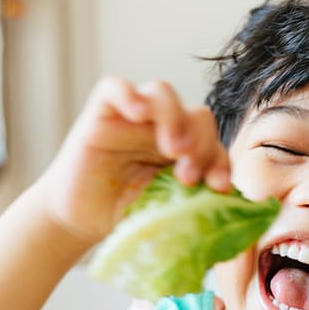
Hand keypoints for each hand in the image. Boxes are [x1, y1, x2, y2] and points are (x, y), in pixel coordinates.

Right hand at [39, 76, 230, 245]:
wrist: (77, 221)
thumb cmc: (122, 216)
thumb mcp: (165, 213)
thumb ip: (194, 204)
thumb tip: (231, 207)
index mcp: (185, 151)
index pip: (213, 143)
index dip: (221, 161)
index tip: (218, 187)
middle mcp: (162, 129)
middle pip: (196, 115)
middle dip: (201, 143)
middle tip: (187, 175)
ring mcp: (131, 118)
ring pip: (163, 93)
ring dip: (174, 118)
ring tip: (172, 149)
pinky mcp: (101, 114)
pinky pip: (114, 88)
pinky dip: (128, 94)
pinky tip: (138, 113)